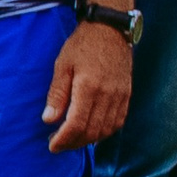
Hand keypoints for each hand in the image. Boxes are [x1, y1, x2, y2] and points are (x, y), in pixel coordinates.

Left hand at [44, 21, 135, 150]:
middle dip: (73, 143)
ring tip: (72, 139)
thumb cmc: (82, 45)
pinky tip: (91, 131)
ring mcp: (120, 97)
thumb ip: (57, 94)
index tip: (52, 145)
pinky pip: (118, 122)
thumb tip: (49, 119)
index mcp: (89, 87)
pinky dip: (104, 132)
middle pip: (92, 132)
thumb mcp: (62, 65)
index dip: (64, 140)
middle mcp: (108, 95)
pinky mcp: (126, 95)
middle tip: (58, 144)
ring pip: (106, 130)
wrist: (109, 30)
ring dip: (88, 140)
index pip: (77, 124)